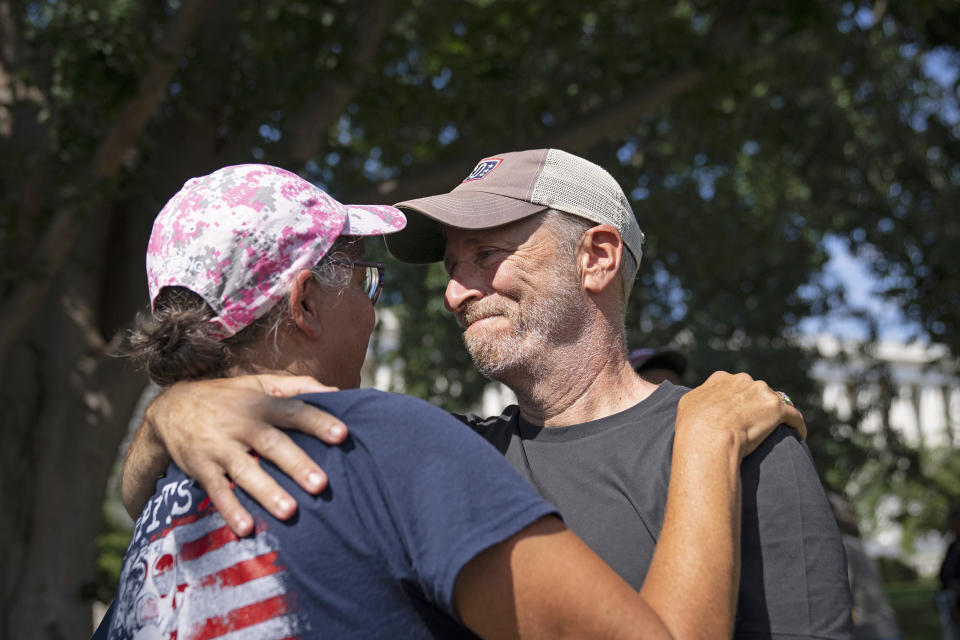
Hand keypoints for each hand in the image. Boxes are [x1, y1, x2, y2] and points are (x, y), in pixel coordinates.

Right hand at [142, 374, 345, 535]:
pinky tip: (247, 529)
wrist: (170, 409)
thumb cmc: (229, 398)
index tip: (343, 435)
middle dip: (296, 464)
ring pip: (244, 470)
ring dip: (266, 491)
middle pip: (271, 443)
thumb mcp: (260, 384)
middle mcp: (240, 424)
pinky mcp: (201, 468)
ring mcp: (219, 447)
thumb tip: (337, 392)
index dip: (318, 421)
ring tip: (290, 511)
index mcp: (260, 404)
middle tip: (321, 485)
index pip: (293, 411)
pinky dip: (230, 510)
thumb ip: (299, 386)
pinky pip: (216, 491)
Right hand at [677, 371, 805, 459]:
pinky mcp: (779, 408)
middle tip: (756, 424)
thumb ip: (700, 397)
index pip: (734, 385)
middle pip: (756, 391)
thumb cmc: (693, 427)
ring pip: (774, 401)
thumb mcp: (688, 404)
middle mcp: (742, 380)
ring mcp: (761, 392)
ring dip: (775, 414)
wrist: (708, 438)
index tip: (738, 413)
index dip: (736, 399)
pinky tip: (799, 435)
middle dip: (757, 404)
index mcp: (721, 379)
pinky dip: (797, 425)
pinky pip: (794, 416)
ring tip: (778, 431)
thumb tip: (704, 400)